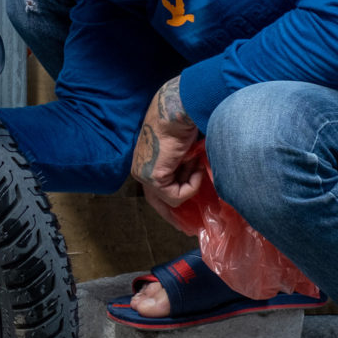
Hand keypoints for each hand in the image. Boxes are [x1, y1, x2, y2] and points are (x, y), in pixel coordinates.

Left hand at [131, 77, 200, 214]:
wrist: (180, 108)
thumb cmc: (185, 122)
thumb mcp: (185, 149)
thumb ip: (184, 166)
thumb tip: (197, 180)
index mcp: (146, 160)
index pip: (155, 191)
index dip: (171, 205)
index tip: (185, 221)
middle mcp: (140, 169)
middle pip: (158, 203)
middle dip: (175, 215)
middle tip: (189, 229)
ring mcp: (143, 175)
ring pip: (172, 199)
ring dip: (191, 183)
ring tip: (197, 162)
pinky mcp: (152, 178)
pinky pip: (177, 196)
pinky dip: (191, 185)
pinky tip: (195, 165)